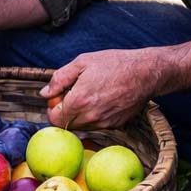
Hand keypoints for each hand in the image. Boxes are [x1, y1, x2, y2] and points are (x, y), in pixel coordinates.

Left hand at [40, 48, 158, 130]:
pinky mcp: (115, 125)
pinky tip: (103, 101)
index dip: (53, 109)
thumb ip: (60, 78)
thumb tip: (45, 93)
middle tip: (74, 96)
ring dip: (79, 116)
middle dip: (65, 113)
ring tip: (90, 96)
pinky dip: (94, 117)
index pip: (54, 118)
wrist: (145, 72)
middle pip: (67, 125)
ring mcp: (104, 123)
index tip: (59, 98)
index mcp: (79, 100)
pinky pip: (96, 126)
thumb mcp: (83, 62)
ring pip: (81, 127)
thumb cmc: (114, 63)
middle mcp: (90, 116)